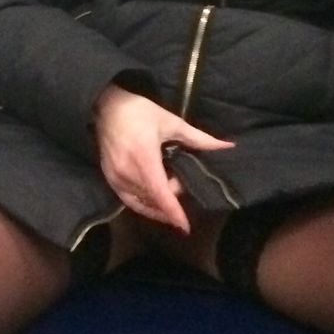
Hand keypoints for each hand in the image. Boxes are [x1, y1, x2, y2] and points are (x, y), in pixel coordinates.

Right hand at [92, 85, 233, 233]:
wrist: (106, 107)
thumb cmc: (139, 112)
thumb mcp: (171, 122)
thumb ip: (199, 139)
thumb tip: (227, 146)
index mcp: (144, 159)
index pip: (161, 194)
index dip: (174, 212)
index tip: (185, 227)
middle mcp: (128, 173)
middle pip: (155, 199)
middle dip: (172, 195)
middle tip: (179, 177)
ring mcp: (116, 178)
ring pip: (142, 202)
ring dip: (158, 201)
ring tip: (169, 186)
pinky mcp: (110, 179)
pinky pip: (128, 200)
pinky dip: (143, 204)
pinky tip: (154, 203)